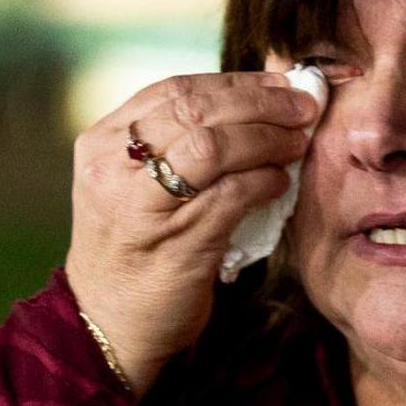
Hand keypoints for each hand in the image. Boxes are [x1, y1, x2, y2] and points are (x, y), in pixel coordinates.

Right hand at [63, 70, 321, 392]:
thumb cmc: (136, 248)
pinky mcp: (175, 243)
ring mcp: (141, 205)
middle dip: (259, 102)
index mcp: (103, 143)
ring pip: (212, 146)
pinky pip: (231, 195)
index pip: (174, 90)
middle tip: (302, 105)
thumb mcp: (136, 184)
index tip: (277, 83)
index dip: (234, 82)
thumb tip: (253, 99)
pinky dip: (263, 181)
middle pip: (196, 110)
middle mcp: (114, 168)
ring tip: (297, 142)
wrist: (108, 324)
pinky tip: (279, 182)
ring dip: (266, 138)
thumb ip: (177, 143)